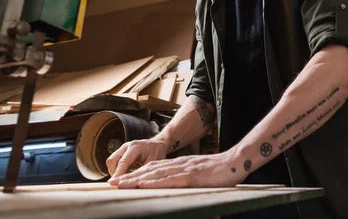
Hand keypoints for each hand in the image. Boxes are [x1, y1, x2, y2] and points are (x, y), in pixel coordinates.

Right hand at [106, 138, 168, 178]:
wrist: (157, 144)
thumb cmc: (156, 151)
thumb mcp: (153, 161)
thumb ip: (143, 170)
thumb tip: (135, 181)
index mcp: (135, 147)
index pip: (123, 161)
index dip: (118, 173)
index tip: (114, 183)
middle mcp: (126, 146)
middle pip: (112, 160)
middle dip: (114, 173)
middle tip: (119, 183)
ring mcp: (122, 149)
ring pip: (111, 162)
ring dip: (115, 172)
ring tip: (124, 179)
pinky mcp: (121, 153)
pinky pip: (114, 163)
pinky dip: (117, 170)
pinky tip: (124, 175)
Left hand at [111, 149, 246, 188]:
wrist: (236, 162)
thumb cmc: (220, 171)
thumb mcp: (199, 174)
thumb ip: (187, 177)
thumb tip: (177, 185)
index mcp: (180, 164)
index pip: (153, 169)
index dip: (136, 174)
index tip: (121, 180)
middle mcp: (178, 164)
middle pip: (149, 170)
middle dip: (129, 177)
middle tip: (111, 183)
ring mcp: (184, 169)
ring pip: (155, 174)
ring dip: (135, 179)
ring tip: (120, 184)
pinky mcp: (191, 176)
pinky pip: (169, 179)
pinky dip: (154, 181)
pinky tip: (142, 183)